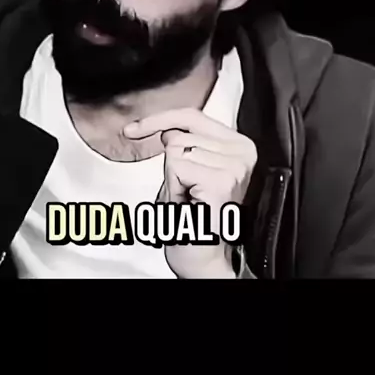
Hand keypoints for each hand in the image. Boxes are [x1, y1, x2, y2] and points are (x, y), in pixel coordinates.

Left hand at [124, 108, 256, 278]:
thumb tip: (165, 128)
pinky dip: (174, 187)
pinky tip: (190, 204)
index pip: (192, 115)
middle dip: (172, 166)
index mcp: (238, 145)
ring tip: (190, 200)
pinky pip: (176, 166)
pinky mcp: (221, 181)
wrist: (202, 258)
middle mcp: (242, 152)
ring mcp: (234, 166)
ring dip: (174, 180)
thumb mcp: (187, 170)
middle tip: (188, 193)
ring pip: (176, 150)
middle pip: (180, 136)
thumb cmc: (194, 220)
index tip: (132, 129)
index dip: (158, 120)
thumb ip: (183, 143)